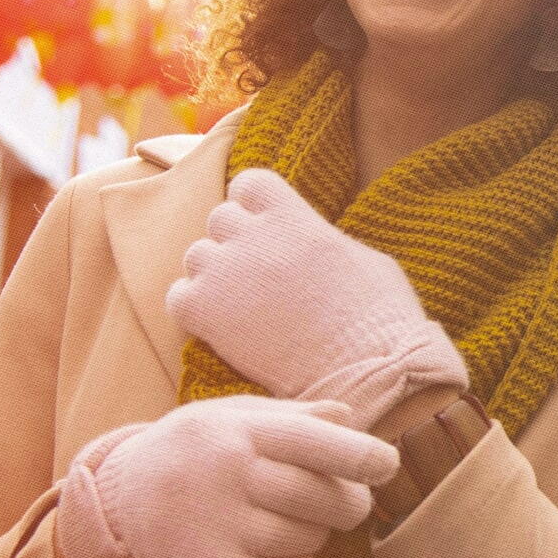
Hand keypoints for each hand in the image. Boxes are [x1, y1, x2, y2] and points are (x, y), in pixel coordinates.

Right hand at [52, 396, 398, 557]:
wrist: (114, 501)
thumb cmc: (191, 451)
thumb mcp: (230, 416)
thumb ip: (292, 416)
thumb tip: (350, 416)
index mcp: (240, 431)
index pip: (314, 441)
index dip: (360, 455)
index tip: (386, 465)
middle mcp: (230, 474)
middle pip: (320, 497)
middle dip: (350, 504)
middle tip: (346, 504)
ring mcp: (219, 525)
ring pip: (305, 538)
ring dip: (319, 537)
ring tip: (300, 527)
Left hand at [167, 169, 467, 427]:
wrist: (365, 373)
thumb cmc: (380, 319)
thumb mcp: (366, 260)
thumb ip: (325, 241)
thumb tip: (313, 242)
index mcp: (294, 217)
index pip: (250, 183)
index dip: (254, 205)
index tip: (267, 228)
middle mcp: (253, 237)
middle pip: (220, 219)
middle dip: (236, 241)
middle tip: (259, 275)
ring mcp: (225, 274)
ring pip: (196, 256)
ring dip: (214, 275)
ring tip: (244, 305)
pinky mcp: (206, 314)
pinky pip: (178, 296)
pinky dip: (194, 308)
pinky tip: (223, 327)